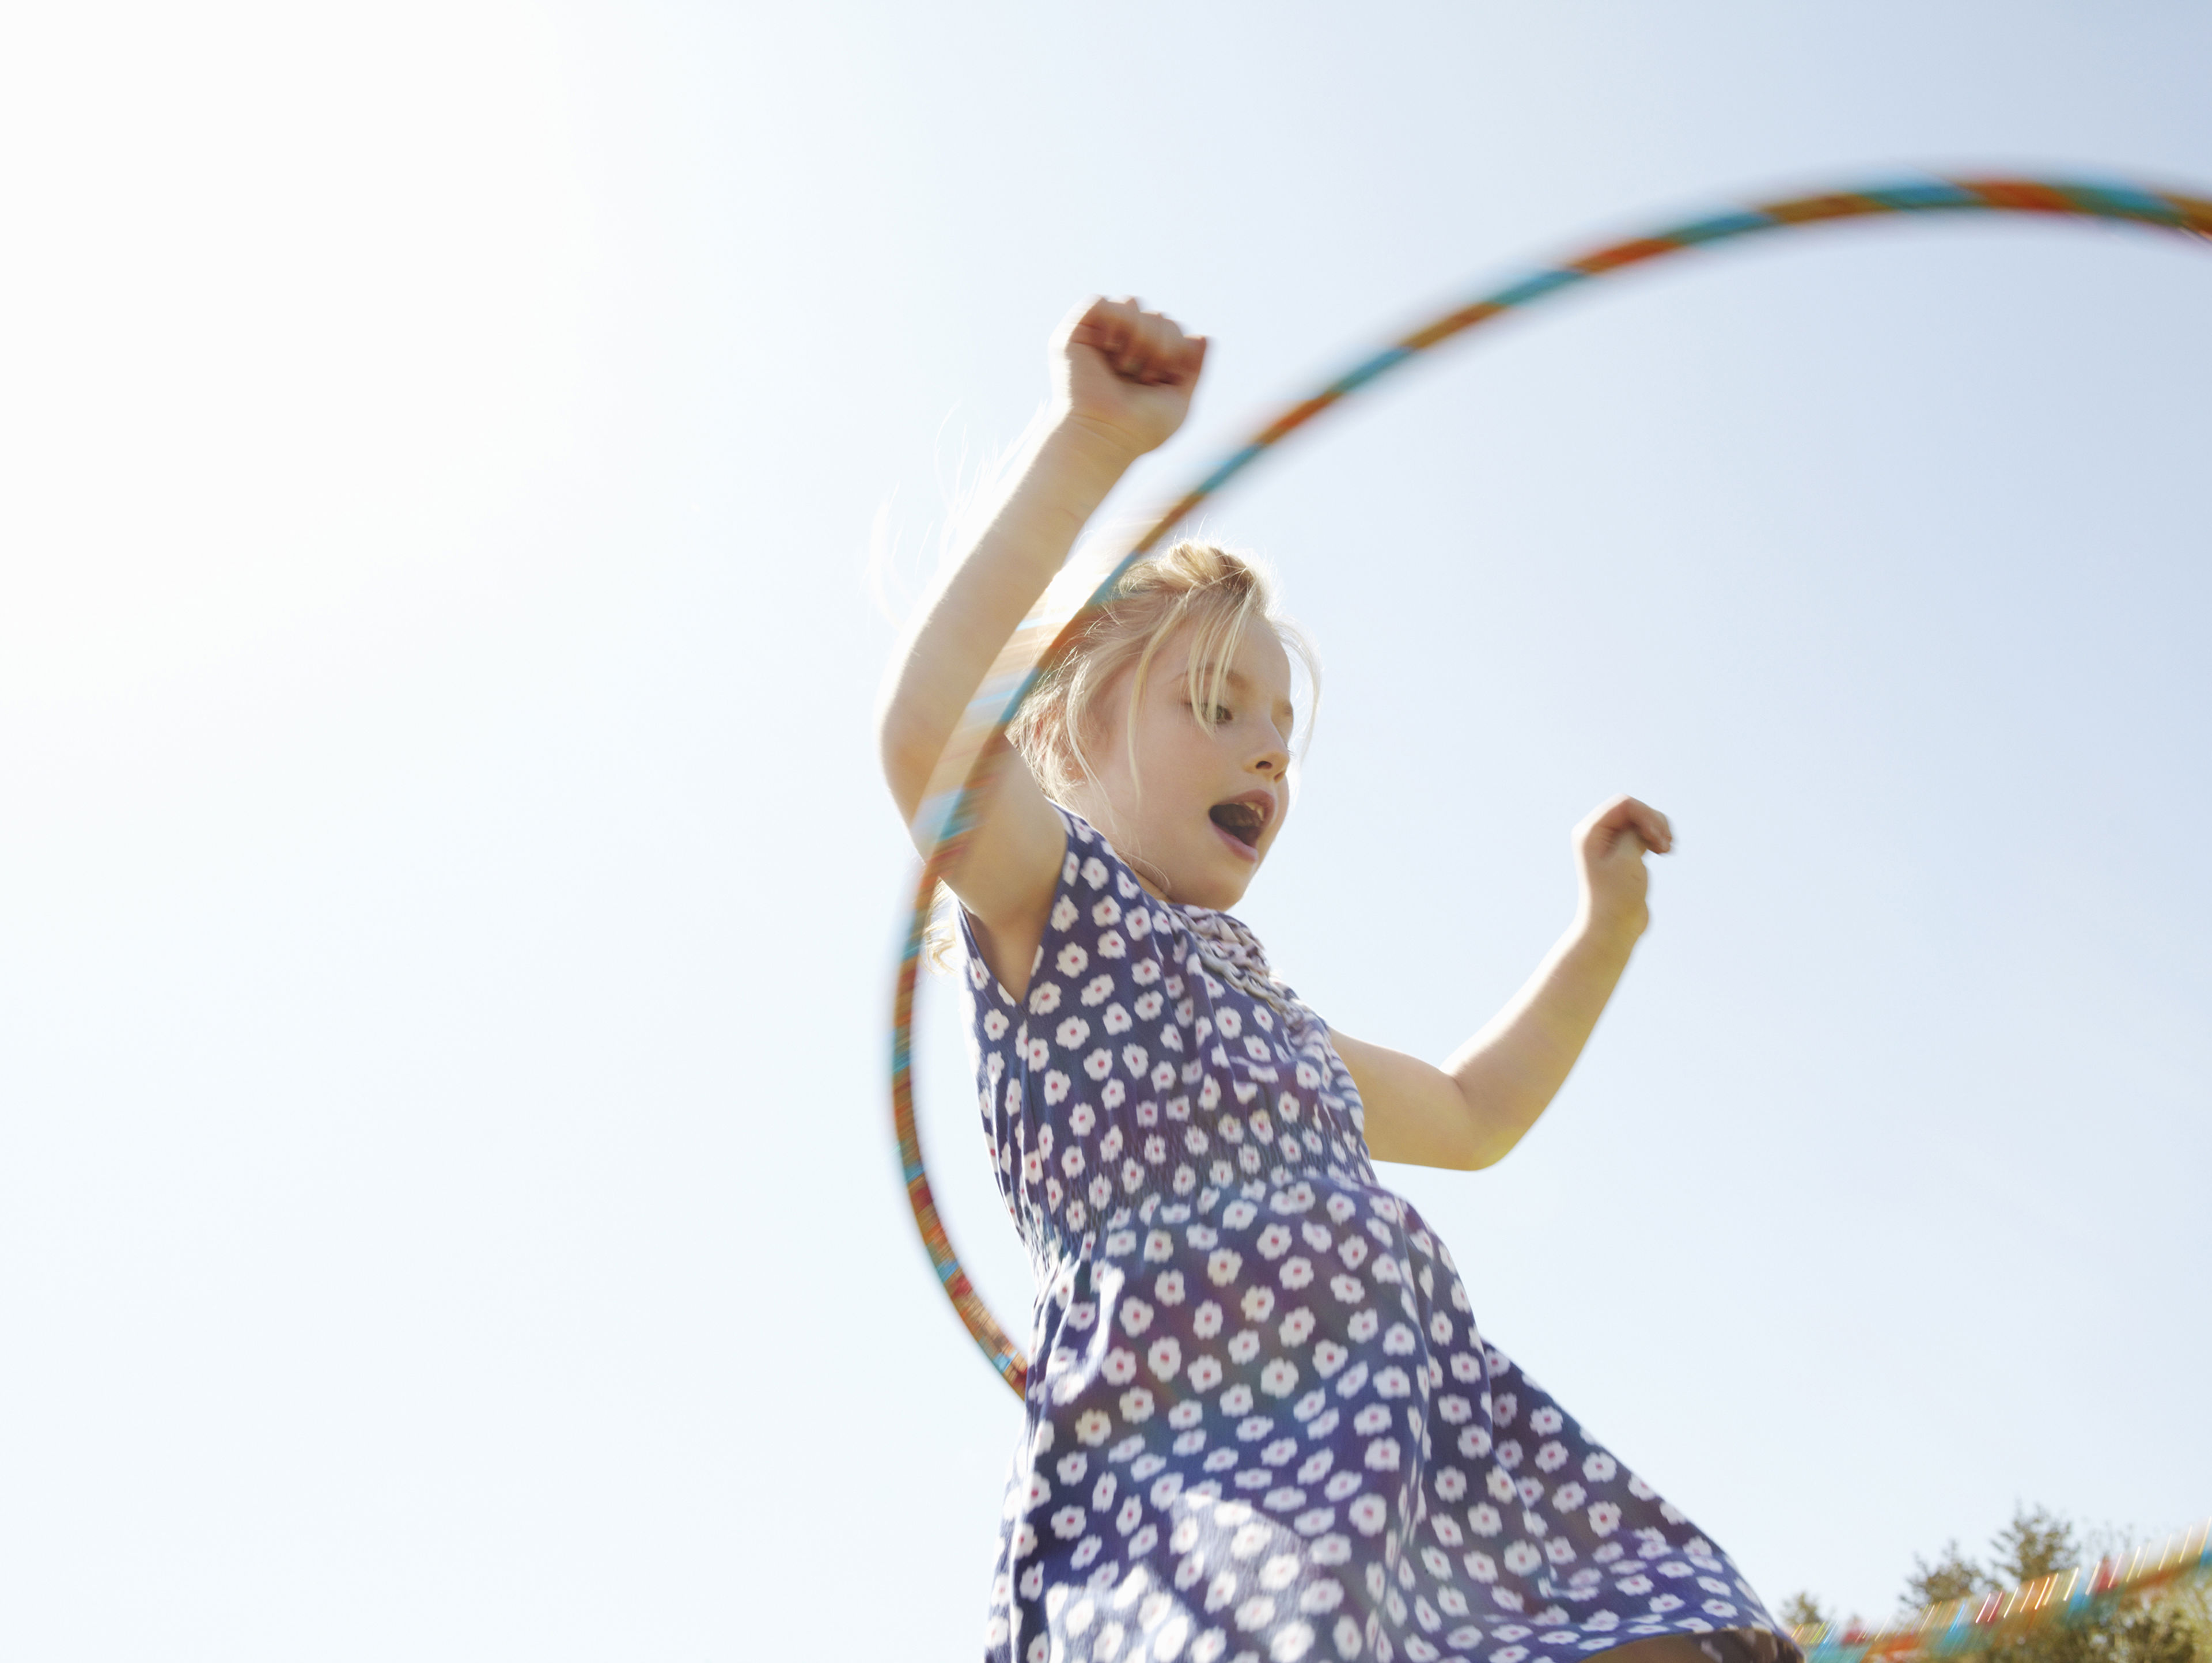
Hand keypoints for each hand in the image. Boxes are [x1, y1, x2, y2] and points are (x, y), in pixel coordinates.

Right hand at [1051, 296, 1206, 458]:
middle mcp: (1122, 348)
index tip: (1165, 378)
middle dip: (1162, 342)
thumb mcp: (1179, 401)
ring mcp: (1098, 339)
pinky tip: (1109, 347)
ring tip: (1127, 364)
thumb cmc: (1139, 429)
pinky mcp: (1074, 334)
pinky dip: (1113, 321)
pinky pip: (1100, 302)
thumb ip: (1193, 368)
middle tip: (1146, 376)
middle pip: (1158, 315)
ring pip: (1132, 303)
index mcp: (1144, 361)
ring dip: (1140, 333)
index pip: (1173, 329)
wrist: (1104, 436)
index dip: (1178, 347)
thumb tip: (1203, 337)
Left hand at [1572, 795, 1672, 939]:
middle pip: (1634, 810)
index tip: (1657, 838)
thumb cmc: (1617, 895)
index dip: (1647, 815)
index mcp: (1590, 832)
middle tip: (1666, 845)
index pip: (1624, 804)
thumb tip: (1643, 822)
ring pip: (1641, 820)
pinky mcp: (1623, 853)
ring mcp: (1610, 843)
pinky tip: (1665, 851)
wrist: (1614, 926)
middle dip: (1654, 822)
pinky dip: (1657, 838)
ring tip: (1667, 849)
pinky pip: (1643, 833)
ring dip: (1659, 830)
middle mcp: (1597, 834)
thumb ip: (1635, 832)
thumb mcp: (1627, 857)